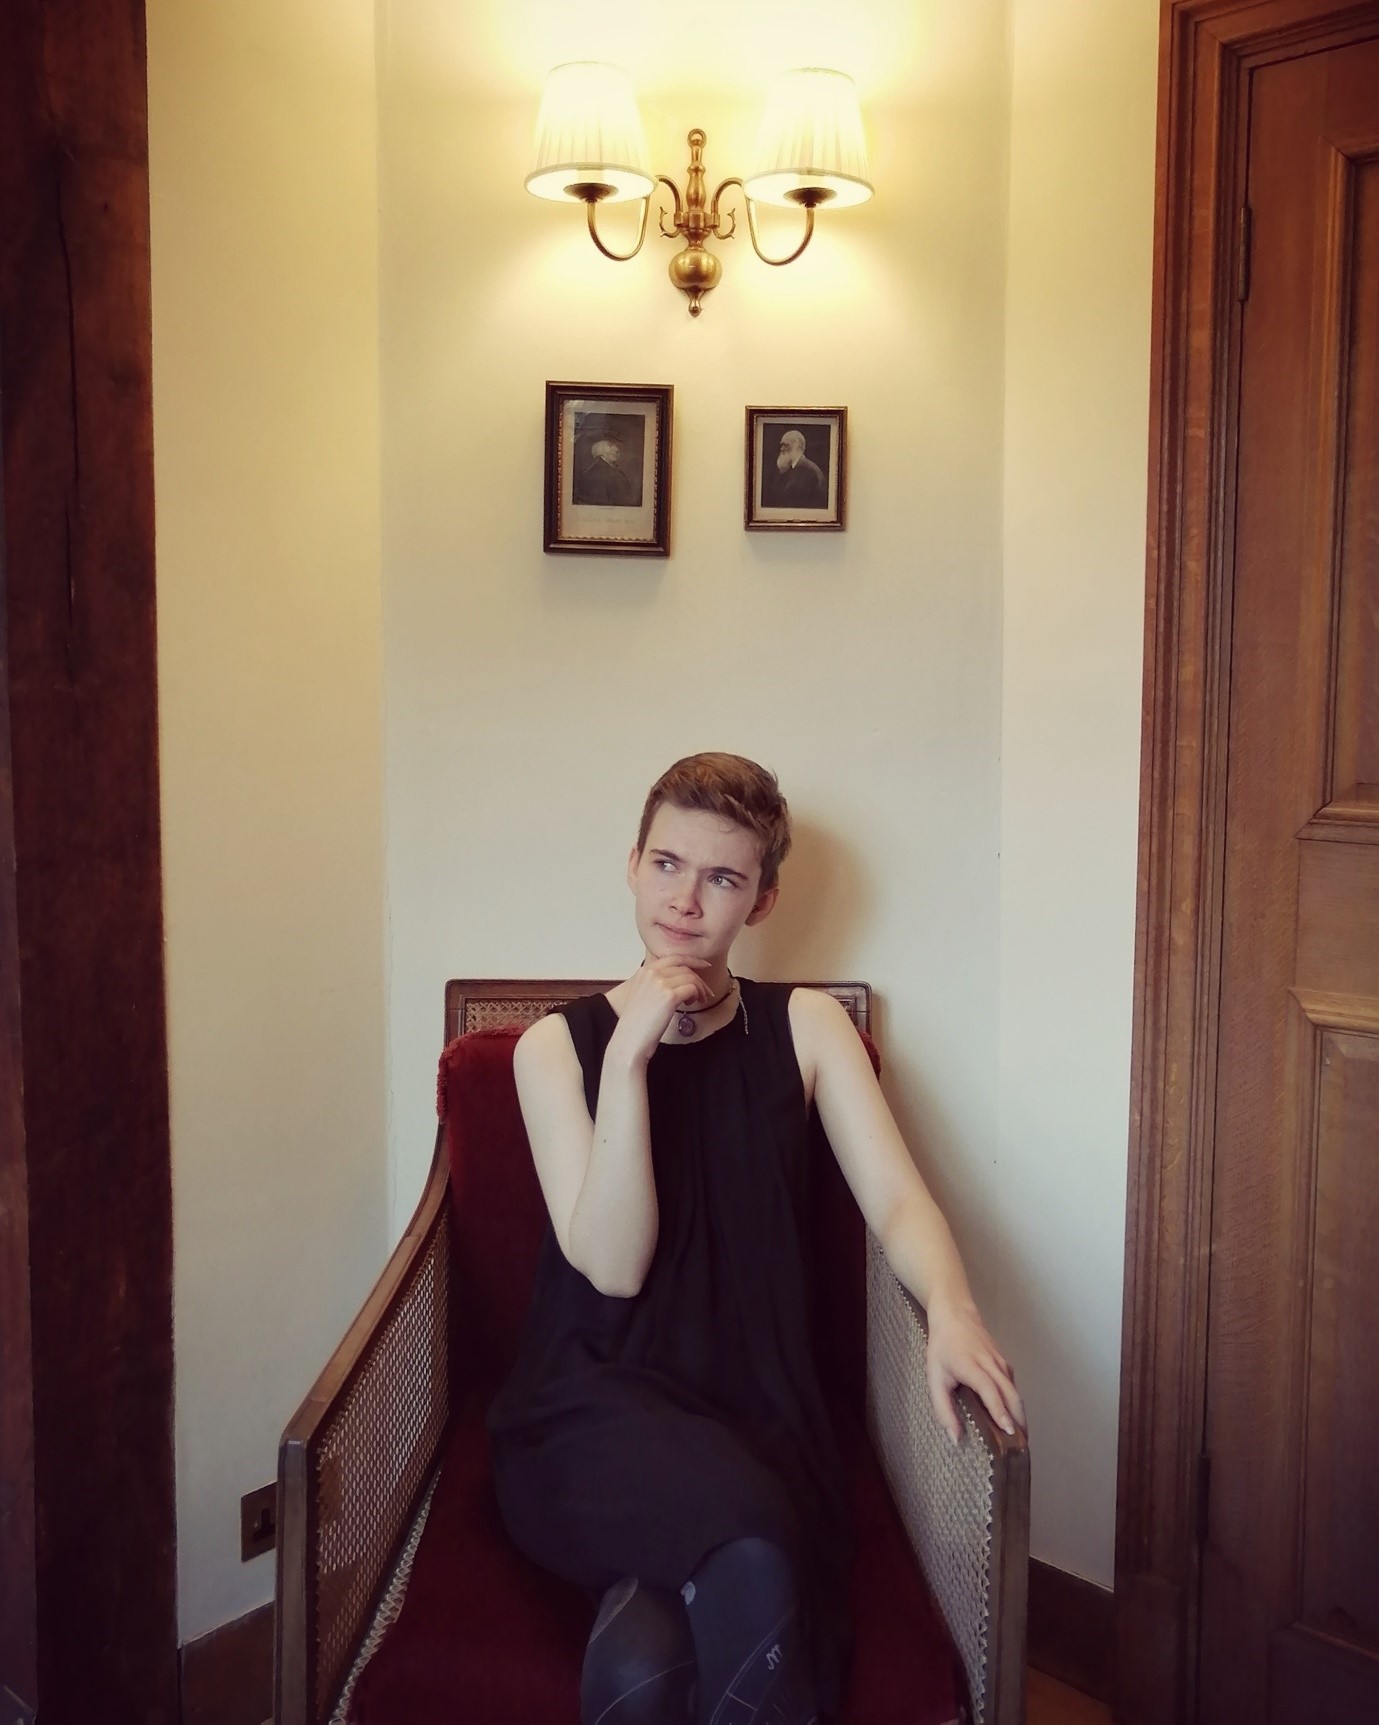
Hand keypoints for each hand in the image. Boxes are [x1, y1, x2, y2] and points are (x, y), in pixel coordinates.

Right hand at [610, 956, 712, 1063]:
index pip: (673, 958)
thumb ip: (655, 983)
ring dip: (700, 988)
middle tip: (705, 992)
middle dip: (698, 978)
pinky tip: (693, 1004)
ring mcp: (660, 983)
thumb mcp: (642, 995)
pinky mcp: (669, 996)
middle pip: (684, 967)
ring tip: (700, 1000)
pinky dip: (697, 995)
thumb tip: (678, 981)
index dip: (692, 960)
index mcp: (644, 971)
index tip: (704, 965)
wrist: (629, 1040)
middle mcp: (651, 973)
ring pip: (691, 977)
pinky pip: (692, 988)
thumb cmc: (636, 1024)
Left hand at [925, 1298, 1024, 1444]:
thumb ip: (942, 1408)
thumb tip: (956, 1438)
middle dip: (1018, 1420)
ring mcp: (1000, 1362)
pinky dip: (1016, 1404)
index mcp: (970, 1365)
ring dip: (1020, 1415)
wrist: (955, 1316)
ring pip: (1015, 1391)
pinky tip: (1014, 1419)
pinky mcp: (1005, 1363)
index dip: (999, 1410)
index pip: (989, 1389)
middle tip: (1020, 1447)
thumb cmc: (942, 1348)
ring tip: (1020, 1440)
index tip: (1008, 1430)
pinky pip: (1013, 1386)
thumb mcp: (934, 1378)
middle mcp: (990, 1363)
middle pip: (1010, 1393)